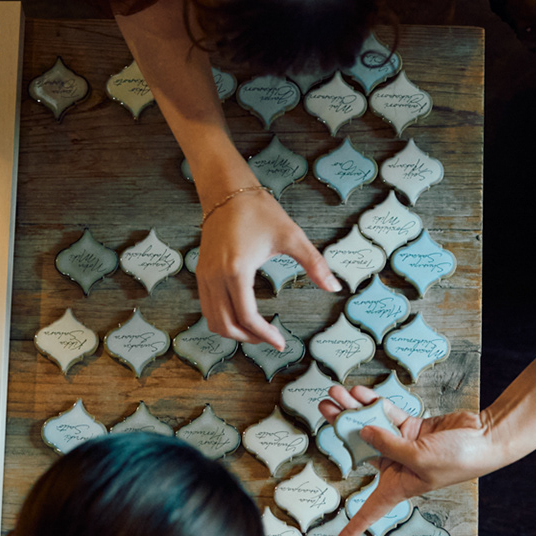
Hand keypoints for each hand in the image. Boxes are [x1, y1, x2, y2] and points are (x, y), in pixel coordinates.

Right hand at [197, 187, 338, 346]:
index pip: (247, 316)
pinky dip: (222, 318)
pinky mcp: (201, 272)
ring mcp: (204, 275)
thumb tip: (335, 287)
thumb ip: (315, 264)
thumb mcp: (292, 237)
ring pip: (212, 319)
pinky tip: (242, 316)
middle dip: (248, 339)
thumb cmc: (259, 211)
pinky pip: (207, 307)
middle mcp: (215, 276)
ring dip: (233, 331)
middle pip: (225, 324)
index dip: (264, 335)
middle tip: (270, 340)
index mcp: (236, 270)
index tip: (280, 343)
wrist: (227, 191)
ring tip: (256, 332)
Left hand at [320, 386, 499, 535]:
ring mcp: (403, 445)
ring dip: (353, 408)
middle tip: (324, 407)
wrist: (485, 437)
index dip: (353, 529)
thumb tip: (363, 429)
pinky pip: (387, 414)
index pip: (371, 513)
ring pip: (370, 425)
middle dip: (340, 428)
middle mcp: (397, 467)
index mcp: (399, 487)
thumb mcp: (420, 457)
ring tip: (335, 392)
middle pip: (360, 449)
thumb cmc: (459, 458)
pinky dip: (374, 402)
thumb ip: (388, 444)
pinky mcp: (412, 427)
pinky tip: (360, 391)